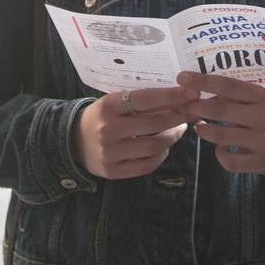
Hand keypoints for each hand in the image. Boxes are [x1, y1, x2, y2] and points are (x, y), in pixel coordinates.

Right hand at [72, 86, 199, 178]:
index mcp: (108, 106)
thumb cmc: (101, 116)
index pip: (146, 99)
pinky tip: (164, 147)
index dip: (172, 96)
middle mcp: (108, 129)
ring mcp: (110, 153)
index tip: (193, 93)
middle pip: (155, 124)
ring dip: (172, 137)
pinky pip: (147, 165)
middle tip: (191, 112)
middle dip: (178, 117)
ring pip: (154, 146)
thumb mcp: (115, 102)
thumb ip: (141, 101)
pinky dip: (161, 155)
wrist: (71, 141)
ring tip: (179, 129)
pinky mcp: (112, 171)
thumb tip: (179, 96)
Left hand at [177, 72, 264, 175]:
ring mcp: (262, 141)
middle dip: (196, 108)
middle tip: (182, 106)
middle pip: (220, 111)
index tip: (182, 77)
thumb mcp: (257, 101)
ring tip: (199, 127)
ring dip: (204, 132)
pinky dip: (220, 154)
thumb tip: (198, 91)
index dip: (204, 81)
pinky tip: (221, 148)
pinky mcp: (260, 162)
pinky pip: (229, 160)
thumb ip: (233, 97)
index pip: (229, 86)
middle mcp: (263, 117)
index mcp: (261, 97)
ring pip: (221, 137)